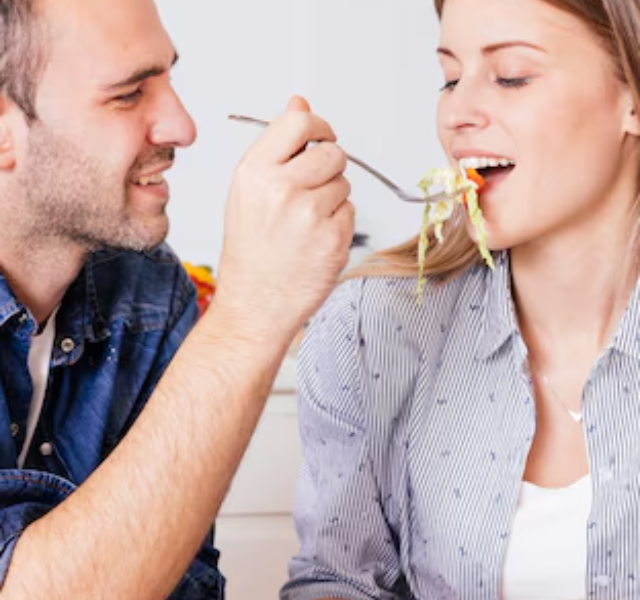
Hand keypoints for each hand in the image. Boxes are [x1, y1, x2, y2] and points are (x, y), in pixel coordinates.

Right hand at [213, 96, 353, 339]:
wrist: (255, 304)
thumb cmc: (250, 249)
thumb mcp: (249, 191)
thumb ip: (277, 146)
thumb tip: (299, 101)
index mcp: (255, 172)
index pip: (300, 121)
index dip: (319, 125)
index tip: (324, 137)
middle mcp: (281, 189)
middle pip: (333, 153)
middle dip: (328, 169)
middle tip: (309, 194)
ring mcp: (309, 216)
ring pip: (344, 185)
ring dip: (333, 199)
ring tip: (305, 224)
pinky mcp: (333, 240)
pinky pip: (350, 213)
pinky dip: (339, 225)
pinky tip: (315, 241)